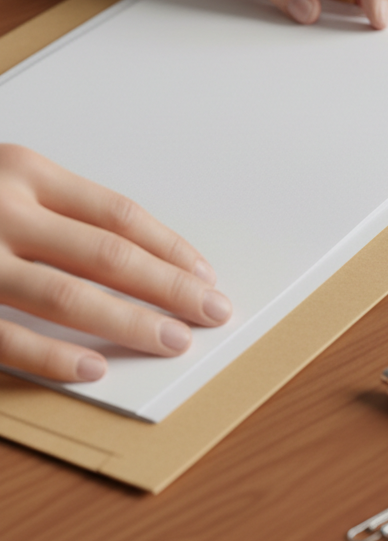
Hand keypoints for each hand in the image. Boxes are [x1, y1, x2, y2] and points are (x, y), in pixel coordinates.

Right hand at [0, 145, 230, 382]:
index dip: (170, 249)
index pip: (120, 215)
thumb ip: (59, 211)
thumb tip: (144, 258)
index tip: (206, 276)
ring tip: (173, 340)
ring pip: (67, 295)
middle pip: (109, 254)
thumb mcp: (3, 180)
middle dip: (170, 288)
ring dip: (129, 322)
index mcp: (24, 172)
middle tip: (213, 312)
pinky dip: (51, 355)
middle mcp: (1, 208)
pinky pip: (2, 336)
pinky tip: (93, 368)